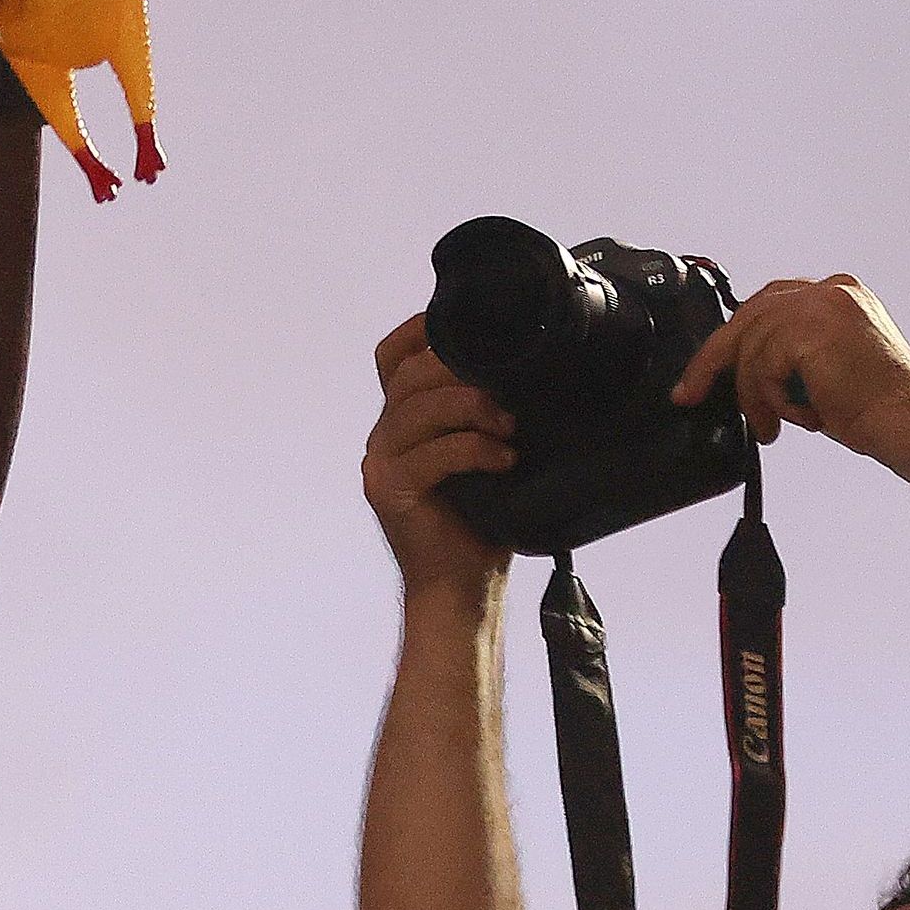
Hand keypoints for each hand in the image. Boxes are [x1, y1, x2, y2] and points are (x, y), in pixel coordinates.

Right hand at [364, 316, 516, 600]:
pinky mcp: (388, 489)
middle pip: (409, 376)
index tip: (465, 325)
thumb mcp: (484, 449)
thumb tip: (528, 366)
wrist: (461, 584)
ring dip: (470, 408)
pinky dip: (472, 450)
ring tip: (509, 425)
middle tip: (507, 388)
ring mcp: (381, 461)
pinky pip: (431, 454)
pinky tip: (503, 459)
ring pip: (417, 409)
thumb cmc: (481, 518)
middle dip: (460, 370)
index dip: (420, 331)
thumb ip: (483, 408)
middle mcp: (384, 434)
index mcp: (403, 418)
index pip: (392, 356)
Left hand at [672, 274, 909, 458]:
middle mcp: (830, 291)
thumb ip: (789, 356)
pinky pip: (761, 365)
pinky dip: (770, 398)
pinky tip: (800, 415)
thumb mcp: (824, 370)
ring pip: (750, 346)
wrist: (908, 421)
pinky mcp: (809, 328)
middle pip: (749, 316)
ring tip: (771, 424)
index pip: (768, 306)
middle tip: (691, 393)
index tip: (708, 369)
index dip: (735, 339)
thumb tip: (740, 371)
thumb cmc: (878, 406)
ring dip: (753, 394)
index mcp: (838, 295)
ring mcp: (820, 305)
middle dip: (714, 359)